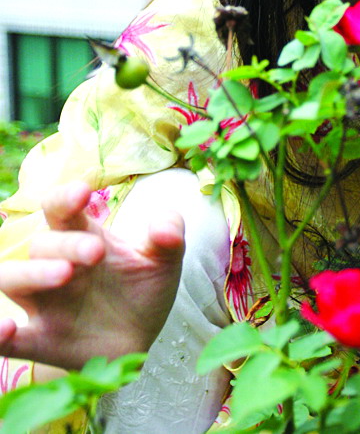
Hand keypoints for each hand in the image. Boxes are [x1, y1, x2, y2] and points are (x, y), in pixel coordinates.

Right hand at [0, 181, 184, 370]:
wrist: (140, 340)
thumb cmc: (143, 290)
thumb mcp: (165, 261)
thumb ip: (170, 236)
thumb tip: (165, 227)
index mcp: (82, 237)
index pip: (59, 209)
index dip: (65, 198)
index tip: (83, 191)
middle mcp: (55, 265)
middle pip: (42, 244)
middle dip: (67, 244)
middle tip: (96, 251)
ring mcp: (44, 303)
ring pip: (13, 280)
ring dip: (32, 274)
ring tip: (63, 275)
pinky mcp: (41, 341)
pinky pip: (8, 341)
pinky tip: (6, 329)